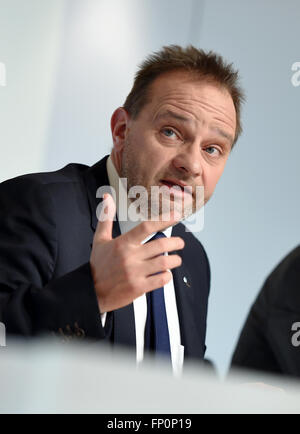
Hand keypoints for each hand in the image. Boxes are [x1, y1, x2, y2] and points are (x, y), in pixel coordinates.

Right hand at [90, 193, 183, 312]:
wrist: (90, 291)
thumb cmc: (97, 265)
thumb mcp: (100, 239)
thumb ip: (106, 218)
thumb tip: (107, 198)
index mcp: (122, 243)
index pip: (147, 227)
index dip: (164, 220)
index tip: (176, 216)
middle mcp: (130, 257)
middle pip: (161, 245)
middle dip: (176, 242)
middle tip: (180, 242)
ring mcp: (135, 273)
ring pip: (164, 263)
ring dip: (175, 260)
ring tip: (175, 259)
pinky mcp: (139, 287)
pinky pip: (161, 279)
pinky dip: (167, 275)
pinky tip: (166, 273)